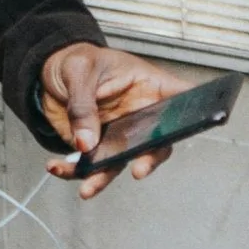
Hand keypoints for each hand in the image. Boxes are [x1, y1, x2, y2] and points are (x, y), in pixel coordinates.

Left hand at [38, 42, 188, 199]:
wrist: (49, 71)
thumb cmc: (75, 61)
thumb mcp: (79, 73)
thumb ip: (83, 106)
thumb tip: (86, 143)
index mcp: (148, 86)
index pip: (181, 97)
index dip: (195, 110)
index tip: (200, 121)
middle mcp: (140, 114)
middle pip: (157, 142)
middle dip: (149, 159)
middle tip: (138, 170)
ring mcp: (120, 133)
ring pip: (121, 161)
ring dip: (104, 177)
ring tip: (88, 188)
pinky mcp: (97, 146)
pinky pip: (89, 165)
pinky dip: (72, 171)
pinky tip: (56, 167)